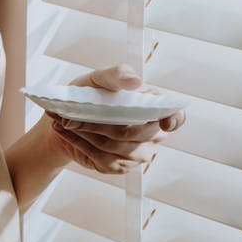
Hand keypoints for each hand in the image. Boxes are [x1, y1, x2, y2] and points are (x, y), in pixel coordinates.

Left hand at [46, 64, 186, 175]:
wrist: (67, 116)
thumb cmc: (89, 94)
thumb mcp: (98, 78)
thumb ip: (115, 75)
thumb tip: (134, 80)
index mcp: (151, 106)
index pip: (176, 117)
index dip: (174, 120)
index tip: (164, 122)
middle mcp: (150, 133)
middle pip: (134, 133)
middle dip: (101, 123)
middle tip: (74, 114)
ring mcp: (137, 153)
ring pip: (115, 147)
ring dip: (87, 133)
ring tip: (66, 120)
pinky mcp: (119, 166)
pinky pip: (102, 159)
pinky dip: (81, 144)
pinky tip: (67, 133)